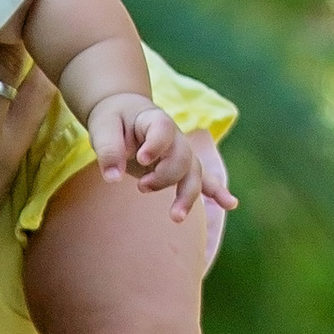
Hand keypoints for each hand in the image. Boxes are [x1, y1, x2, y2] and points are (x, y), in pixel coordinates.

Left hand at [85, 93, 234, 223]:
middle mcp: (175, 137)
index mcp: (155, 120)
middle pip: (182, 158)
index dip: (156, 145)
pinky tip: (230, 203)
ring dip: (187, 195)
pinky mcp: (183, 168)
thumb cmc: (113, 121)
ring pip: (194, 173)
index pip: (163, 130)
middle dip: (164, 177)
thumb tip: (113, 178)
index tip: (142, 159)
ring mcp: (182, 153)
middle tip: (141, 187)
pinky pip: (205, 180)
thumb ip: (108, 150)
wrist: (125, 116)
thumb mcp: (103, 128)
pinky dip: (217, 192)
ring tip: (175, 217)